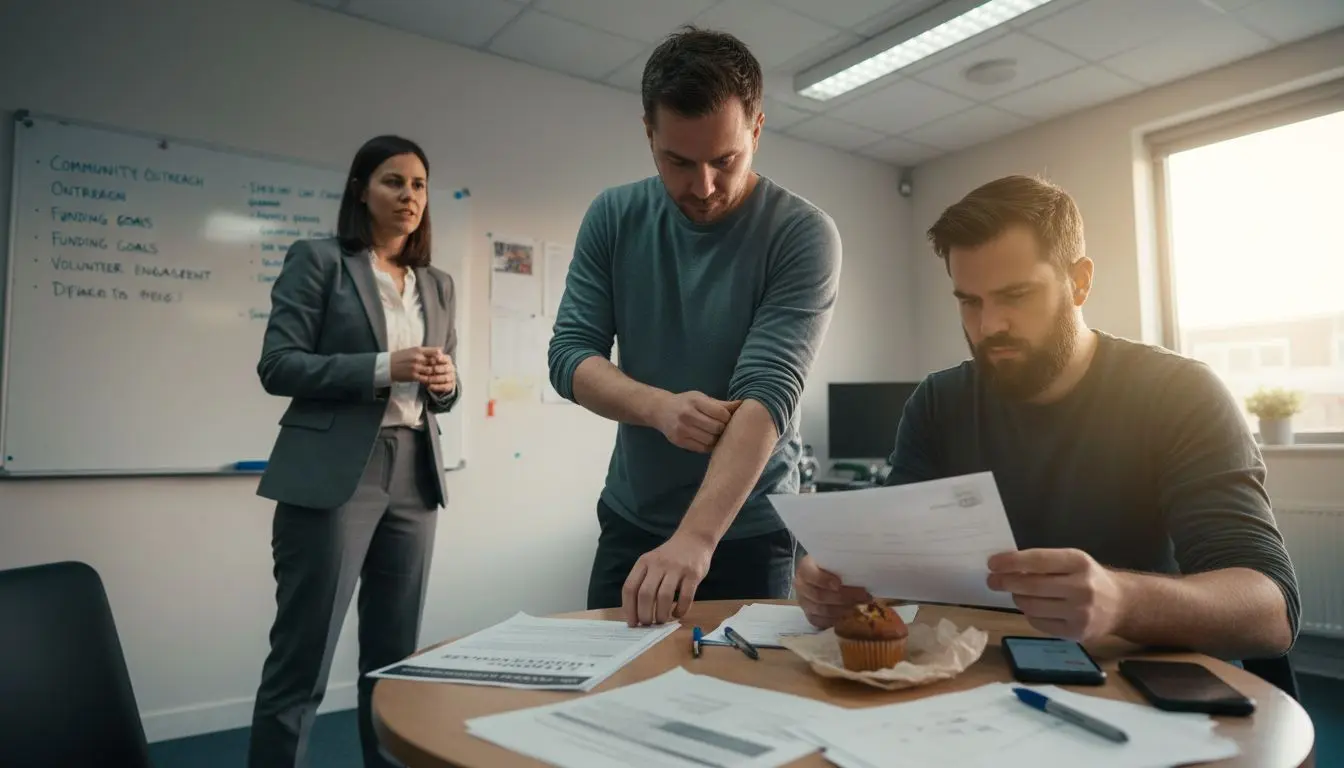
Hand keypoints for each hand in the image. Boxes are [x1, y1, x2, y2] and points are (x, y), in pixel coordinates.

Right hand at [389, 347, 442, 383]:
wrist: (388, 366)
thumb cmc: (401, 357)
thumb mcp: (413, 350)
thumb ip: (426, 350)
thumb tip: (441, 349)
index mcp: (418, 350)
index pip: (436, 352)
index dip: (441, 357)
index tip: (443, 360)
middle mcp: (418, 358)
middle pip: (435, 362)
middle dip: (439, 366)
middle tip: (443, 369)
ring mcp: (416, 367)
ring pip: (431, 371)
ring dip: (435, 373)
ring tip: (438, 375)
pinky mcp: (413, 376)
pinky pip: (426, 379)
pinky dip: (430, 380)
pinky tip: (431, 380)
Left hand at [424, 350, 455, 393]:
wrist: (436, 377)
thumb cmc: (432, 365)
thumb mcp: (431, 359)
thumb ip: (432, 355)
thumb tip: (436, 351)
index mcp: (447, 360)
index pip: (446, 358)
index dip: (440, 358)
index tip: (434, 358)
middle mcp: (451, 368)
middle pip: (447, 368)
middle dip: (440, 368)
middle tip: (433, 369)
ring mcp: (451, 377)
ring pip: (445, 378)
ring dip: (436, 379)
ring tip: (427, 379)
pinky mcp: (450, 385)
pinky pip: (445, 387)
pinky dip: (437, 387)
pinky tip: (429, 387)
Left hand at [622, 531, 714, 626]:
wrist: (694, 538)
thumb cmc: (670, 556)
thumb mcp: (652, 562)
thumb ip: (644, 581)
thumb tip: (636, 612)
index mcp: (644, 562)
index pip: (630, 588)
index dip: (629, 608)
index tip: (632, 623)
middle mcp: (658, 564)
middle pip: (645, 594)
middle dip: (644, 615)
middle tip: (648, 624)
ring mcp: (676, 568)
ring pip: (664, 597)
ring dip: (661, 614)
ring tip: (662, 621)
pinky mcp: (693, 574)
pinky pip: (685, 597)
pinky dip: (680, 610)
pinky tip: (677, 613)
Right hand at [652, 391, 741, 452]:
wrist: (661, 410)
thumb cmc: (686, 402)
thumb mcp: (701, 398)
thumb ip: (721, 404)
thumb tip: (743, 404)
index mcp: (695, 401)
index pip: (721, 413)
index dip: (728, 417)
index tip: (728, 418)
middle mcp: (687, 415)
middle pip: (717, 428)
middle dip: (724, 429)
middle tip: (725, 428)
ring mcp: (682, 430)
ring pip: (711, 440)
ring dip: (718, 439)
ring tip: (718, 435)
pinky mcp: (679, 441)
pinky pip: (702, 448)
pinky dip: (710, 446)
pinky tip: (710, 441)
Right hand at [794, 555, 871, 628]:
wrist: (819, 575)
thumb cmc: (829, 565)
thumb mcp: (833, 559)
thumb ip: (842, 562)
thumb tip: (863, 567)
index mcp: (804, 568)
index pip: (810, 575)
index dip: (824, 580)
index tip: (839, 583)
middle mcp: (801, 586)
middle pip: (820, 596)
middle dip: (844, 597)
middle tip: (863, 595)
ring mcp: (804, 602)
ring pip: (823, 610)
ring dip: (844, 608)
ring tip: (859, 603)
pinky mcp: (809, 615)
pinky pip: (821, 621)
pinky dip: (836, 618)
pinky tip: (848, 612)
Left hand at [987, 548, 1126, 641]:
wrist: (1120, 605)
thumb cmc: (1089, 578)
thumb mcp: (1072, 561)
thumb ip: (1044, 562)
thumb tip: (1005, 567)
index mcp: (1079, 562)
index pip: (1038, 560)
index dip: (1011, 562)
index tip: (992, 563)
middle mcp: (1081, 587)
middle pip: (1031, 586)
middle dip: (1006, 582)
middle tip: (993, 581)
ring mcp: (1080, 613)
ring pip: (1031, 606)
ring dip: (1017, 599)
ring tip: (1017, 594)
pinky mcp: (1076, 633)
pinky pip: (1038, 623)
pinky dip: (1029, 614)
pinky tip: (1033, 608)